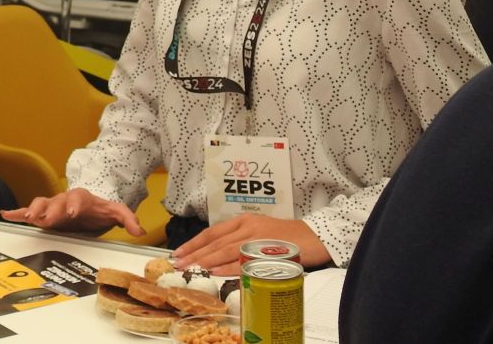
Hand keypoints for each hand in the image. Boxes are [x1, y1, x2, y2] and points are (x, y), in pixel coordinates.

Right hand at [0, 188, 142, 235]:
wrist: (88, 206)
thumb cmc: (100, 210)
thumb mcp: (116, 212)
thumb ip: (128, 219)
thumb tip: (139, 231)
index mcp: (81, 198)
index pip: (77, 198)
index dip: (74, 204)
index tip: (72, 212)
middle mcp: (64, 200)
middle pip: (55, 201)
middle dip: (50, 209)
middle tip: (45, 219)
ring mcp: (52, 206)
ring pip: (40, 204)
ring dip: (32, 210)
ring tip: (25, 218)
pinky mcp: (43, 215)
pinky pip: (28, 211)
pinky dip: (17, 212)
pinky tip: (5, 215)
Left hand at [171, 215, 328, 275]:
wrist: (315, 237)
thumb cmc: (286, 238)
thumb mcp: (259, 233)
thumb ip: (240, 242)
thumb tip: (217, 257)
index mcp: (243, 221)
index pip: (212, 232)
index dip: (194, 242)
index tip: (179, 252)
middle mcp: (248, 227)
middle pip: (215, 241)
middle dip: (194, 252)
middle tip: (178, 262)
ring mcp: (258, 238)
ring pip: (226, 249)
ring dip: (206, 259)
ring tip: (190, 267)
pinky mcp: (267, 250)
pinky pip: (243, 259)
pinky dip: (227, 266)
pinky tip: (214, 270)